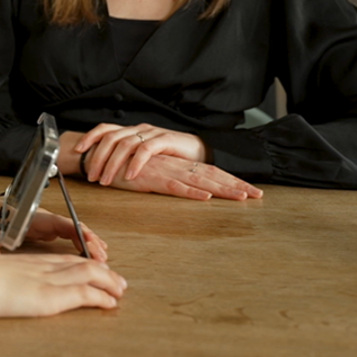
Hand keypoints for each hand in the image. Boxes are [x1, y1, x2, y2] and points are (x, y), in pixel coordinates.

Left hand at [0, 198, 107, 261]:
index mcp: (32, 217)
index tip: (91, 242)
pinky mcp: (42, 231)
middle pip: (72, 227)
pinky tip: (89, 256)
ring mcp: (44, 225)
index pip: (60, 223)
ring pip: (72, 232)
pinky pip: (66, 237)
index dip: (77, 232)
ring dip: (87, 243)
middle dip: (89, 240)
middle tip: (103, 257)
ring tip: (103, 258)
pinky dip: (79, 245)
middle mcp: (42, 219)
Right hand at [0, 252, 124, 317]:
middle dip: (102, 271)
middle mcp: (41, 266)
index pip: (61, 259)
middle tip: (118, 281)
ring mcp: (46, 279)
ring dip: (109, 282)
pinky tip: (111, 303)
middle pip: (80, 264)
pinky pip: (84, 293)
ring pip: (89, 275)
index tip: (94, 268)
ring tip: (121, 290)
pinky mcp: (49, 295)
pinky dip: (101, 296)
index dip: (81, 263)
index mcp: (27, 262)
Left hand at [74, 123, 207, 184]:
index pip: (105, 129)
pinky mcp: (165, 140)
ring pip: (125, 144)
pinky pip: (145, 150)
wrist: (199, 150)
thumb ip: (127, 157)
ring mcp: (151, 133)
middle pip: (110, 138)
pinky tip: (129, 176)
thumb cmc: (168, 156)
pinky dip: (135, 163)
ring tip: (106, 180)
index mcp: (131, 131)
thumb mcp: (143, 156)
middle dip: (97, 157)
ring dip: (112, 163)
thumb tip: (103, 168)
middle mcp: (138, 129)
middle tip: (92, 177)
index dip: (89, 137)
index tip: (76, 151)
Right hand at [89, 153, 262, 200]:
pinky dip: (192, 193)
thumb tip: (185, 188)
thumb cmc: (122, 168)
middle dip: (235, 185)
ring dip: (222, 190)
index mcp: (177, 165)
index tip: (251, 191)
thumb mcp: (151, 174)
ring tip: (242, 198)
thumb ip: (167, 179)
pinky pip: (175, 187)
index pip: (210, 171)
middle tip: (258, 195)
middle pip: (212, 175)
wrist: (99, 158)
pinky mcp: (152, 179)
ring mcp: (165, 172)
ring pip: (200, 182)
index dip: (231, 180)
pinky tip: (206, 198)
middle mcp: (175, 166)